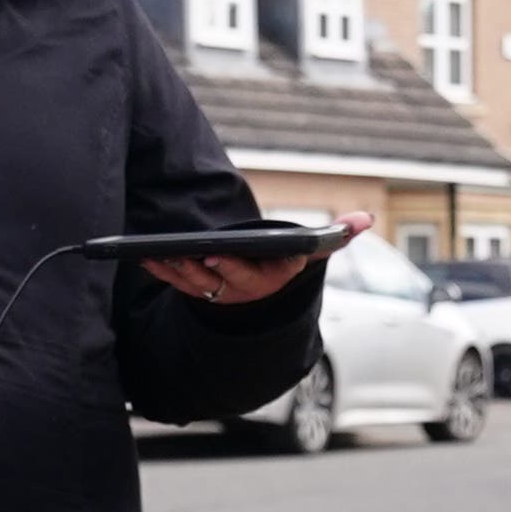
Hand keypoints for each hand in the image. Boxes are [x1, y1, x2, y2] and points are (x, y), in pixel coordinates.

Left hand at [152, 207, 343, 306]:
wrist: (267, 287)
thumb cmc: (291, 260)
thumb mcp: (316, 248)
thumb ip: (340, 233)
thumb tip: (365, 218)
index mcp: (275, 277)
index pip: (254, 274)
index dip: (235, 267)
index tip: (218, 257)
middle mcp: (247, 290)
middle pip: (221, 281)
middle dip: (201, 269)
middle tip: (184, 255)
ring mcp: (222, 293)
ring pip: (195, 284)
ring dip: (175, 270)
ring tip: (155, 253)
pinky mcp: (201, 290)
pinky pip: (178, 283)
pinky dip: (162, 271)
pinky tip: (145, 256)